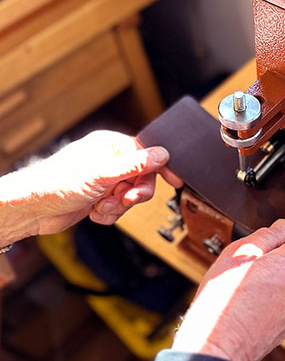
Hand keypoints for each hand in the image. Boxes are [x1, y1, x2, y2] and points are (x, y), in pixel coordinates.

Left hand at [20, 130, 182, 234]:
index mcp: (111, 146)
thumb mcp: (103, 173)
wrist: (33, 209)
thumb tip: (162, 154)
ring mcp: (105, 180)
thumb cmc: (58, 183)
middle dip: (134, 194)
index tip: (175, 180)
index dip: (161, 167)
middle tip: (125, 200)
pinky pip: (119, 208)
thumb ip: (136, 164)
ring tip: (102, 207)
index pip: (147, 153)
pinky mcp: (99, 198)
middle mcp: (109, 161)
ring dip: (119, 207)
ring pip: (131, 196)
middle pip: (142, 178)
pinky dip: (110, 214)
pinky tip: (95, 212)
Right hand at [172, 219, 284, 360]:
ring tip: (243, 291)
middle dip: (273, 264)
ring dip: (271, 284)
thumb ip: (266, 235)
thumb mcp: (239, 252)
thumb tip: (282, 226)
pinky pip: (281, 305)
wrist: (217, 344)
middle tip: (245, 271)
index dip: (275, 243)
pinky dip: (268, 303)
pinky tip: (247, 306)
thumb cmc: (224, 300)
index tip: (257, 251)